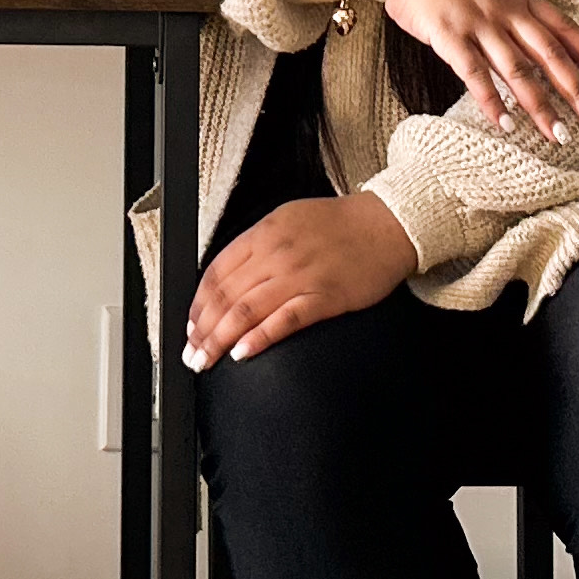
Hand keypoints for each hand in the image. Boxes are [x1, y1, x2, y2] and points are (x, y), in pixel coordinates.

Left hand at [184, 190, 417, 368]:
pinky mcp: (325, 297)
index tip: (189, 326)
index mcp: (263, 233)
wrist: (388, 224)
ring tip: (206, 359)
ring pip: (247, 311)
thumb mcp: (287, 219)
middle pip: (226, 296)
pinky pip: (285, 320)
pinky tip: (243, 352)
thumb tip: (227, 277)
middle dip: (202, 329)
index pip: (216, 273)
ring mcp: (300, 276)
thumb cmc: (339, 224)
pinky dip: (260, 337)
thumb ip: (256, 246)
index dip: (197, 304)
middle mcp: (276, 254)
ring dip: (220, 339)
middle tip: (191, 353)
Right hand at [379, 0, 578, 143]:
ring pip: (517, 70)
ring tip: (558, 135)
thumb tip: (534, 42)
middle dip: (576, 91)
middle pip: (549, 55)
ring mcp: (478, 23)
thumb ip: (514, 11)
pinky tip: (505, 125)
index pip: (565, 29)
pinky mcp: (449, 35)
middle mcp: (505, 12)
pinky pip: (474, 74)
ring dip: (540, 105)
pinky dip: (491, 101)